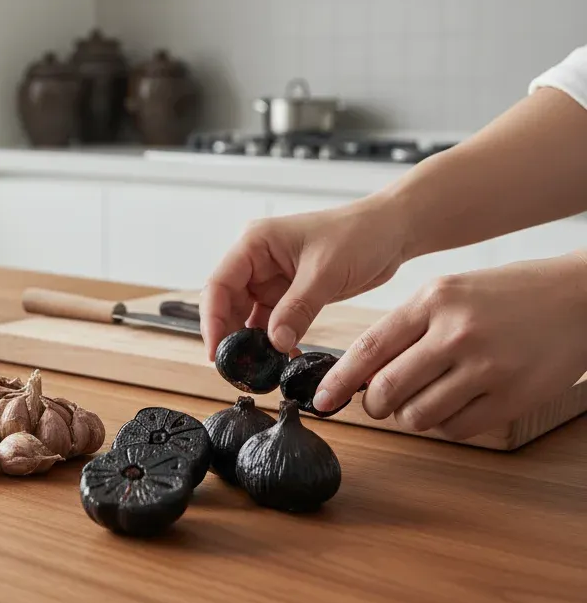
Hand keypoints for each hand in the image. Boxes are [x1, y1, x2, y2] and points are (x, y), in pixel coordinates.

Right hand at [200, 194, 408, 358]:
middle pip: (229, 303)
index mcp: (255, 243)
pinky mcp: (290, 293)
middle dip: (231, 337)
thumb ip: (296, 308)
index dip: (212, 320)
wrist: (390, 231)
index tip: (216, 353)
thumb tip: (273, 343)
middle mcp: (257, 260)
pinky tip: (285, 360)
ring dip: (253, 343)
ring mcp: (272, 277)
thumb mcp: (324, 273)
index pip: (220, 284)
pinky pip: (273, 322)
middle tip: (239, 371)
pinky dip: (275, 341)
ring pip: (248, 316)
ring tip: (261, 371)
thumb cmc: (358, 235)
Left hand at [313, 253, 586, 438]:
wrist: (575, 298)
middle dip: (374, 405)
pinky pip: (457, 428)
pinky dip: (445, 425)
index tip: (321, 398)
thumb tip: (366, 368)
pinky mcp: (512, 397)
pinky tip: (454, 406)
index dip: (339, 380)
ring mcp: (486, 367)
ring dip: (410, 416)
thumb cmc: (505, 294)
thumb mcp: (449, 291)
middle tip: (377, 404)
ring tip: (422, 400)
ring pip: (419, 415)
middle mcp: (456, 332)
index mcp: (433, 300)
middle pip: (388, 389)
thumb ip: (409, 326)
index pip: (369, 348)